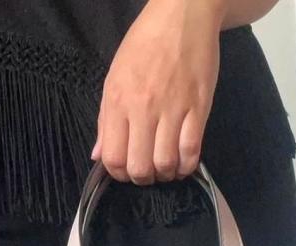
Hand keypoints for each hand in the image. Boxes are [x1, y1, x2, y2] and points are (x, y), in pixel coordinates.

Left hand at [91, 0, 224, 183]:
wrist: (182, 16)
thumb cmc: (144, 45)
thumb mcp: (114, 78)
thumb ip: (105, 121)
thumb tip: (97, 156)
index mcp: (118, 102)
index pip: (113, 157)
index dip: (118, 174)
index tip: (125, 171)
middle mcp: (143, 109)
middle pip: (139, 167)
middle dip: (142, 179)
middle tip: (147, 173)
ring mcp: (172, 109)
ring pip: (165, 163)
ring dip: (165, 175)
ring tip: (165, 169)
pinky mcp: (199, 107)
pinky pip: (192, 150)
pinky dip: (186, 166)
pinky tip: (183, 163)